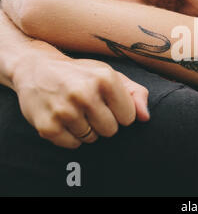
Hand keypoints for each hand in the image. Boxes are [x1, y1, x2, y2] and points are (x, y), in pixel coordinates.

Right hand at [12, 54, 149, 148]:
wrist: (36, 68)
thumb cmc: (82, 74)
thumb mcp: (111, 75)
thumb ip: (136, 94)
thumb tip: (145, 118)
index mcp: (106, 79)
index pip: (129, 117)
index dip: (119, 113)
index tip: (107, 103)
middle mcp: (85, 93)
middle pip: (111, 130)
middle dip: (104, 123)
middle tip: (90, 108)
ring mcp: (64, 110)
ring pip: (92, 139)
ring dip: (87, 130)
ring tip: (76, 111)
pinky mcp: (48, 126)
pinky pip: (73, 145)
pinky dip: (71, 137)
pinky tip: (64, 119)